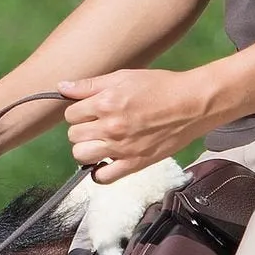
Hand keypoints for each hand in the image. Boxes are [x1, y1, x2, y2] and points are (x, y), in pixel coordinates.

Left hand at [57, 68, 213, 181]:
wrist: (192, 104)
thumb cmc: (161, 87)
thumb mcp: (123, 77)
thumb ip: (90, 85)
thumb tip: (62, 88)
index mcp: (106, 103)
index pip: (70, 114)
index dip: (78, 111)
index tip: (89, 110)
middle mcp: (110, 127)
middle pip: (73, 135)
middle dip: (81, 129)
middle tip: (96, 125)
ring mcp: (121, 148)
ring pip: (81, 155)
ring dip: (86, 149)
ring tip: (99, 142)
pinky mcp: (134, 164)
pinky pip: (103, 177)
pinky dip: (99, 172)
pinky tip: (105, 161)